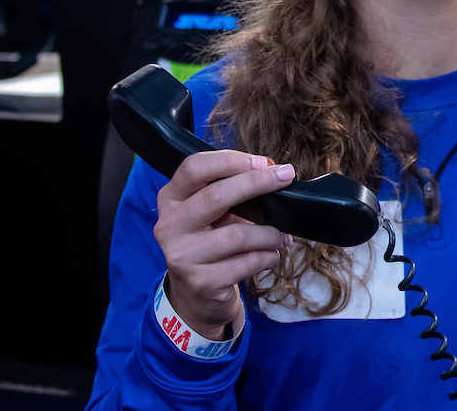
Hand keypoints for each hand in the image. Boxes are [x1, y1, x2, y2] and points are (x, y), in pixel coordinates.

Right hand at [153, 150, 295, 339]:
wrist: (196, 296)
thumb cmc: (210, 244)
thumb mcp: (211, 214)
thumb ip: (233, 191)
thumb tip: (274, 171)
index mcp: (171, 199)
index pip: (193, 168)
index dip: (230, 160)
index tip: (263, 162)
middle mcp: (170, 225)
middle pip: (216, 195)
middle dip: (257, 182)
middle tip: (286, 176)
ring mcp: (182, 256)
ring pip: (238, 235)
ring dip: (270, 233)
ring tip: (282, 235)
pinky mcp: (201, 282)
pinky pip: (247, 262)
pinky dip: (269, 256)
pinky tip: (272, 255)